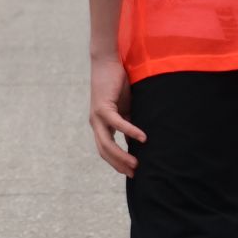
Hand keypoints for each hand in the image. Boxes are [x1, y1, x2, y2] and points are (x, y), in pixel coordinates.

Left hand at [89, 54, 144, 176]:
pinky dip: (130, 131)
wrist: (107, 63)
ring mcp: (97, 116)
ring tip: (136, 164)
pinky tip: (142, 138)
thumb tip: (136, 142)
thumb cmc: (118, 85)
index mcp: (100, 125)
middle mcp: (95, 123)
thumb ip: (129, 125)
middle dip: (119, 164)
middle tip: (134, 174)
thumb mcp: (126, 109)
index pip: (106, 150)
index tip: (131, 174)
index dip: (117, 163)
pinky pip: (117, 123)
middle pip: (105, 151)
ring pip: (107, 143)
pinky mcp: (103, 106)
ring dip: (121, 155)